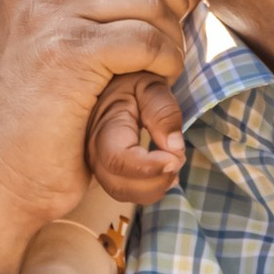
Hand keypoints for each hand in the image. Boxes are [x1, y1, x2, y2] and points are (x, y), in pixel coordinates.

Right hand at [0, 0, 191, 238]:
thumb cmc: (30, 115)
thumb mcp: (39, 40)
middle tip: (174, 31)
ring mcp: (49, 16)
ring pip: (148, 1)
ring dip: (171, 34)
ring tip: (165, 61)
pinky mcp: (72, 52)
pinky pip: (148, 39)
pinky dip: (167, 59)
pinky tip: (160, 76)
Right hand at [87, 70, 185, 202]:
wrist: (114, 80)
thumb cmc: (133, 81)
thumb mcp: (151, 86)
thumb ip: (163, 112)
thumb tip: (174, 147)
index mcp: (104, 127)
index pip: (118, 160)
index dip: (148, 168)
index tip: (175, 159)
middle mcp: (94, 151)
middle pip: (119, 186)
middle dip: (155, 181)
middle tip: (178, 159)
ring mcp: (98, 164)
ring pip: (123, 193)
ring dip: (154, 187)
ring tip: (174, 163)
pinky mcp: (107, 170)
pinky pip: (126, 191)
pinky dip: (150, 188)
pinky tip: (166, 171)